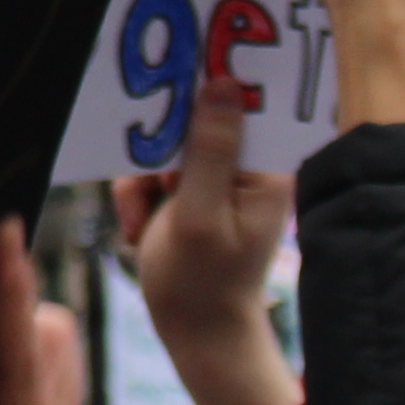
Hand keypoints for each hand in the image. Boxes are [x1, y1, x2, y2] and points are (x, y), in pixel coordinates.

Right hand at [110, 79, 298, 404]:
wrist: (195, 333)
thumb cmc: (202, 284)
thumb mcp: (201, 214)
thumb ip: (210, 149)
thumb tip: (223, 82)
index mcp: (267, 169)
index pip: (246, 102)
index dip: (212, 81)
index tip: (178, 71)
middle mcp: (246, 167)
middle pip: (195, 119)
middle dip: (160, 150)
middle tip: (151, 179)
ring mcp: (217, 179)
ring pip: (163, 145)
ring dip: (141, 182)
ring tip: (142, 223)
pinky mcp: (190, 191)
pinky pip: (150, 170)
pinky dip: (137, 197)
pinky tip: (140, 230)